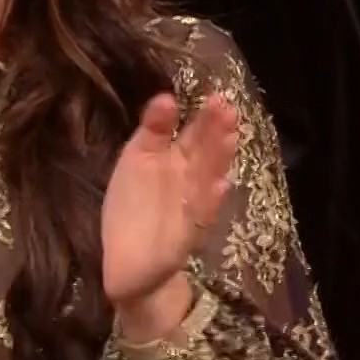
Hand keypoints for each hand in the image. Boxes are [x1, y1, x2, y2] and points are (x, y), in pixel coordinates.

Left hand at [100, 93, 240, 313]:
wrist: (129, 263)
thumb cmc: (133, 208)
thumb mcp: (136, 161)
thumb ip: (152, 131)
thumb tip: (165, 96)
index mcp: (176, 158)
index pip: (194, 132)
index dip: (204, 116)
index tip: (215, 95)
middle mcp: (189, 178)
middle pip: (205, 151)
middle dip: (216, 130)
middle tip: (227, 107)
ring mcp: (191, 204)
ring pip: (208, 177)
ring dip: (220, 158)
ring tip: (229, 136)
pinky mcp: (187, 233)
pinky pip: (200, 215)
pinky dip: (210, 201)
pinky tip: (220, 186)